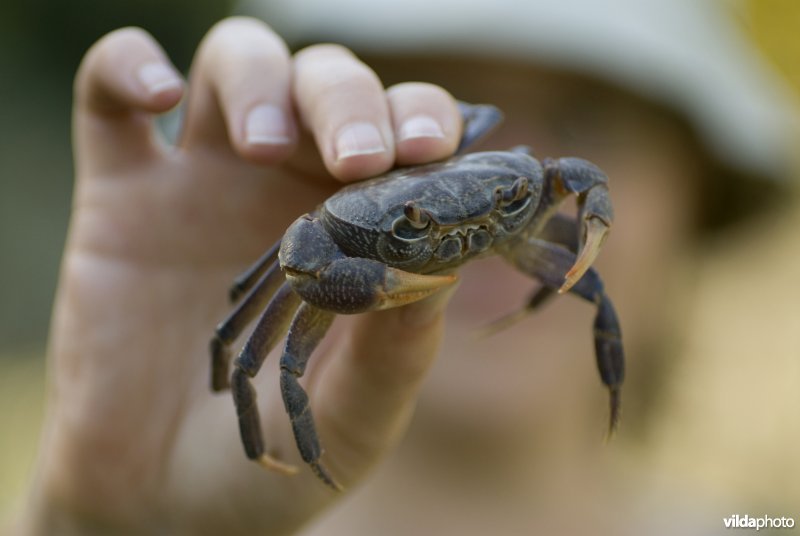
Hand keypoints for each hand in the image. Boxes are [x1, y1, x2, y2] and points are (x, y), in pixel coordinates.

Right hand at [21, 17, 461, 534]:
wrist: (161, 505)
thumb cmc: (273, 465)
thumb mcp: (355, 420)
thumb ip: (400, 351)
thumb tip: (445, 264)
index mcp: (359, 232)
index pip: (403, 137)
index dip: (420, 122)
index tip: (428, 153)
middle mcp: (288, 192)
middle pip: (326, 84)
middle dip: (347, 100)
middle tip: (356, 158)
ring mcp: (203, 183)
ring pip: (237, 64)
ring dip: (260, 81)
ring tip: (264, 150)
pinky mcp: (121, 194)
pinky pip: (109, 97)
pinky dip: (127, 68)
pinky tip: (155, 96)